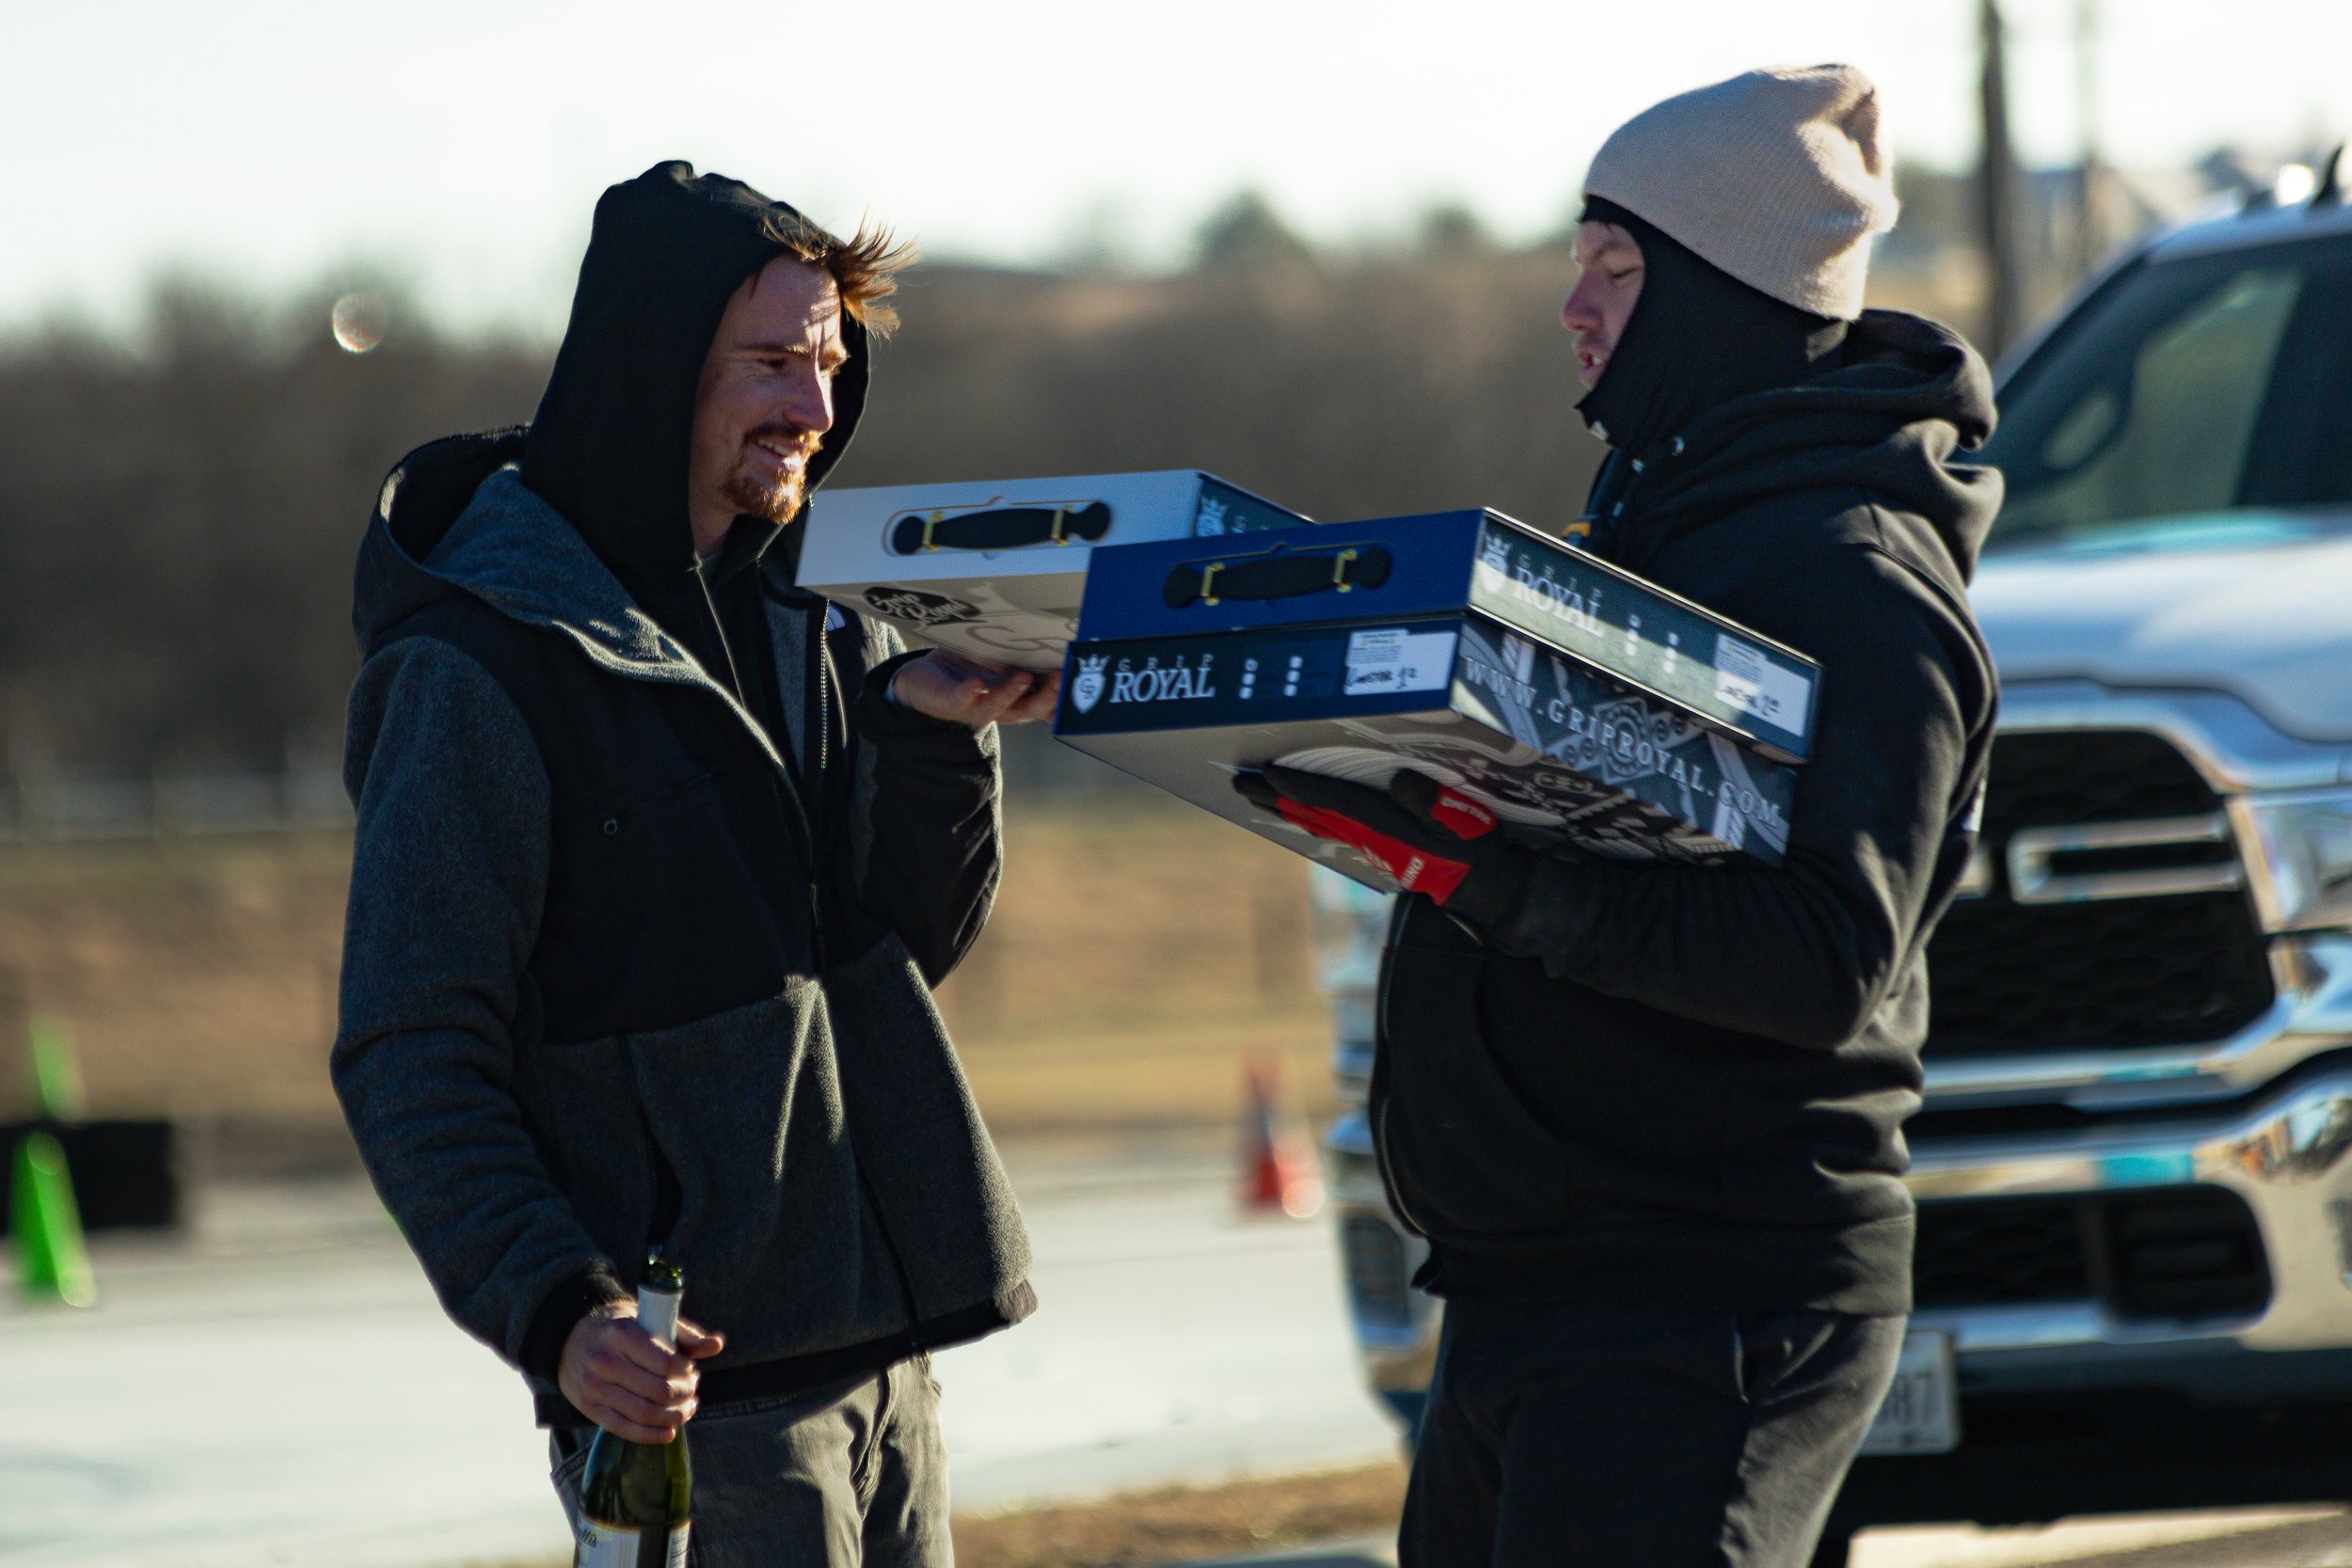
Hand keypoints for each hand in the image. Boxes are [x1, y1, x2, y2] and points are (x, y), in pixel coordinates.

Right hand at [557, 1299, 724, 1442]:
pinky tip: (668, 1431)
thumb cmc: (618, 1328)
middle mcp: (605, 1362)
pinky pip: (624, 1428)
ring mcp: (594, 1388)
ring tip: (686, 1410)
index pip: (666, 1363)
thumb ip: (683, 1334)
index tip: (691, 1369)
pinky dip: (650, 1435)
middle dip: (683, 1395)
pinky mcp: (589, 1408)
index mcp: (622, 1334)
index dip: (686, 1371)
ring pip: (643, 1413)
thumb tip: (716, 1346)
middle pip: (658, 1391)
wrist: (569, 1339)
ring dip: (673, 1416)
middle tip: (692, 1390)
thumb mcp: (647, 1320)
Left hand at [889, 649, 1060, 727]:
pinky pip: (962, 699)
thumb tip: (1056, 635)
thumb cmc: (969, 669)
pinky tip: (976, 682)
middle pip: (1029, 708)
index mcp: (1018, 698)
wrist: (923, 682)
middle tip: (1059, 680)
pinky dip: (970, 692)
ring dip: (1012, 693)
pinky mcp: (952, 702)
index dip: (1064, 698)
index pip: (1047, 703)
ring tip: (1023, 678)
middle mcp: (1002, 707)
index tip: (1079, 683)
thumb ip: (1025, 657)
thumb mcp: (1001, 663)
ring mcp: (978, 707)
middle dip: (1046, 697)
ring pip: (1000, 706)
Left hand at [1234, 765, 1531, 928]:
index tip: (1268, 772)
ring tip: (1256, 795)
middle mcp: (1369, 836)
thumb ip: (1432, 801)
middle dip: (1275, 798)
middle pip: (1311, 813)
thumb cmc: (1474, 849)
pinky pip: (1331, 829)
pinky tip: (1297, 813)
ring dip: (1284, 807)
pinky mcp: (1378, 849)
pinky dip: (1307, 817)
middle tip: (1239, 783)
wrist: (1483, 887)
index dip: (1299, 786)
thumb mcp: (1462, 820)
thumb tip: (1401, 780)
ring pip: (1316, 823)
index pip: (1332, 801)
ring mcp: (1371, 845)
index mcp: (1384, 826)